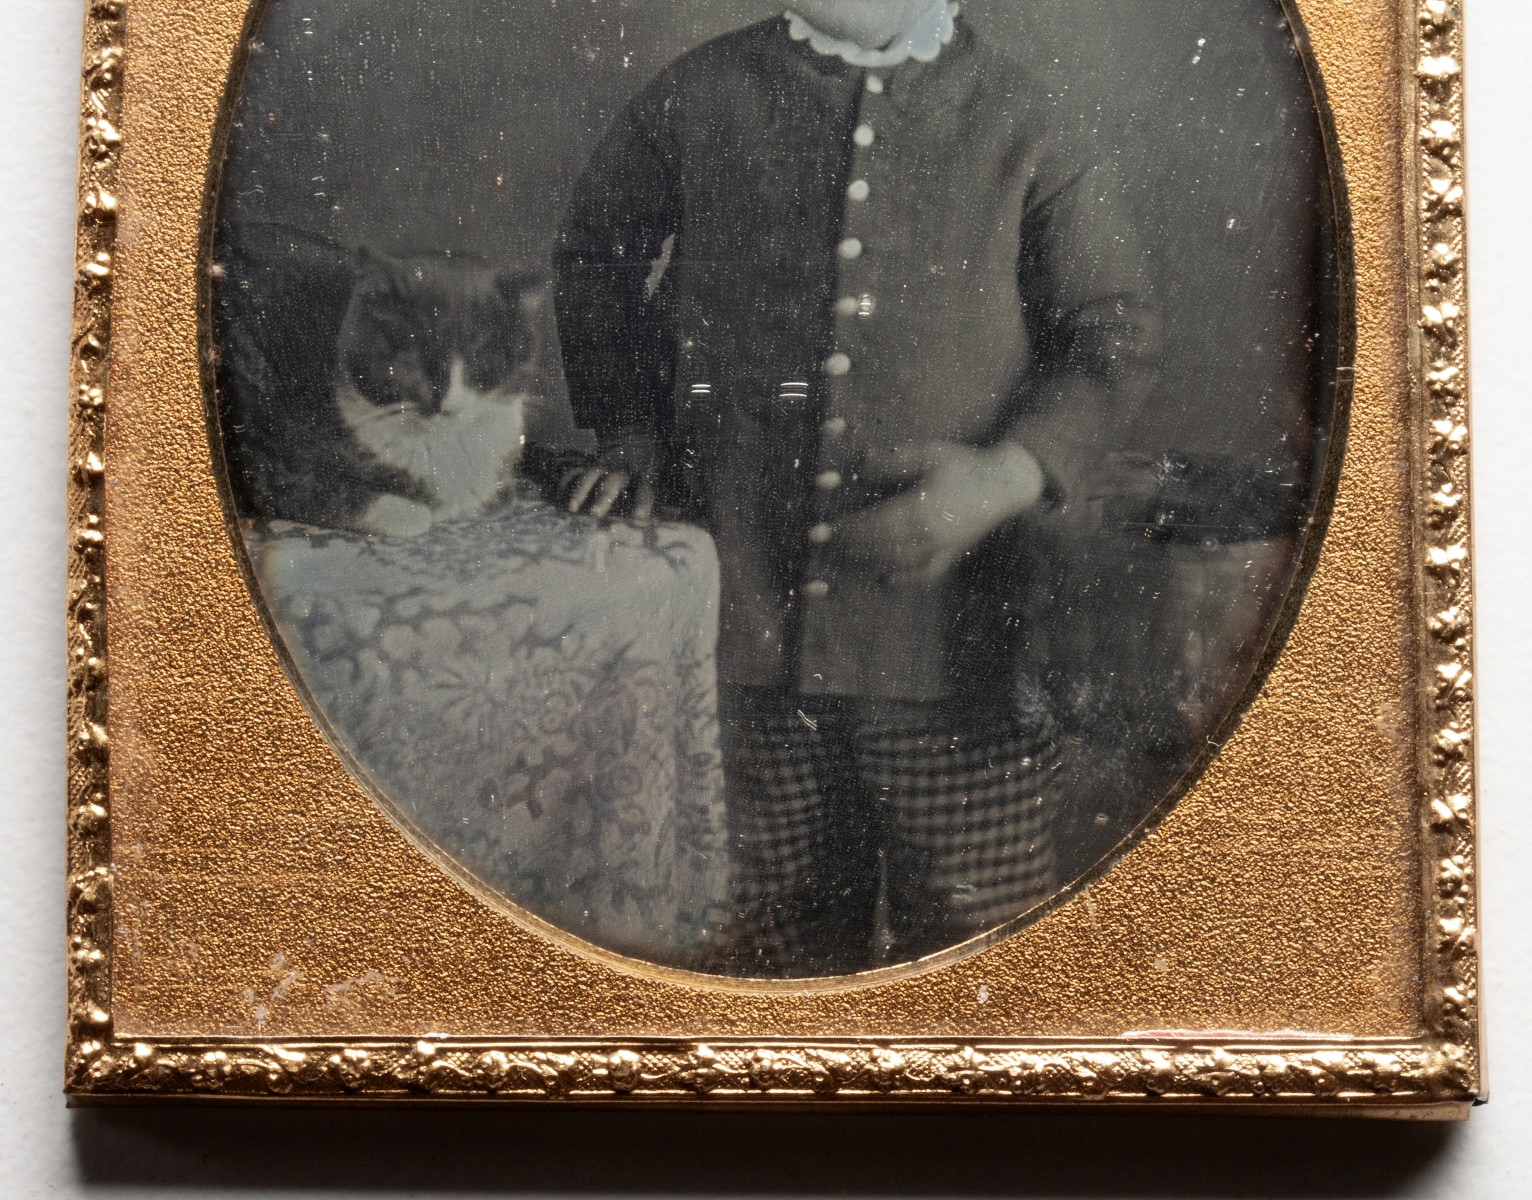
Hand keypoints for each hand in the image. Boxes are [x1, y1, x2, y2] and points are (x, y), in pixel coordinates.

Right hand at [561, 427, 657, 520]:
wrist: (637, 434)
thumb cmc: (648, 463)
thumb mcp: (656, 474)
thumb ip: (649, 494)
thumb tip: (646, 521)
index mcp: (644, 472)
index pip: (644, 488)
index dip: (642, 502)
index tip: (639, 517)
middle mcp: (623, 468)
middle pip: (613, 482)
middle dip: (604, 498)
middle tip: (595, 514)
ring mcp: (606, 464)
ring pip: (592, 475)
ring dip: (581, 492)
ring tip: (572, 508)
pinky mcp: (594, 463)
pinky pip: (581, 472)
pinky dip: (570, 484)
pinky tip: (563, 499)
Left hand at [835, 442, 1046, 580]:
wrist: (1006, 484)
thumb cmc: (965, 465)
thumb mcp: (929, 453)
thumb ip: (894, 460)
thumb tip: (861, 463)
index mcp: (920, 510)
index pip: (874, 525)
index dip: (848, 529)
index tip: (829, 528)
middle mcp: (929, 537)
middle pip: (880, 548)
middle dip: (853, 547)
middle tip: (831, 544)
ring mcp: (941, 550)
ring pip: (897, 564)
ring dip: (870, 562)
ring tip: (849, 556)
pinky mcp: (952, 557)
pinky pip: (923, 576)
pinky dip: (903, 580)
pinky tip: (885, 578)